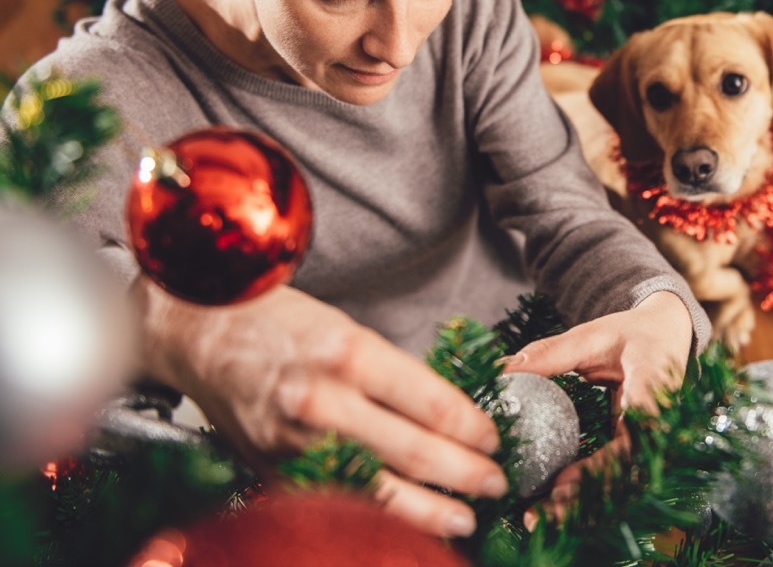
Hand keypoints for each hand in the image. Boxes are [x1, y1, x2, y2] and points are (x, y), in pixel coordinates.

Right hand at [133, 278, 506, 537]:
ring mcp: (295, 441)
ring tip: (465, 517)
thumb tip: (450, 412)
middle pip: (413, 452)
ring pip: (377, 489)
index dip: (472, 427)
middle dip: (464, 473)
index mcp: (350, 353)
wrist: (199, 332)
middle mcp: (323, 400)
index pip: (431, 402)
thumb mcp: (345, 328)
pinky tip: (407, 526)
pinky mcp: (272, 469)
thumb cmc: (278, 323)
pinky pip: (336, 500)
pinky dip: (378, 517)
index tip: (493, 439)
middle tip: (496, 481)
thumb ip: (391, 374)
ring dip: (430, 510)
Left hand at [505, 291, 694, 525]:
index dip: (598, 470)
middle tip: (536, 515)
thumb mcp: (594, 335)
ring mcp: (651, 444)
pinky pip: (612, 477)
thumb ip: (552, 352)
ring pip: (617, 485)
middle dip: (580, 502)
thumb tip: (504, 368)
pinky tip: (550, 504)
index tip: (560, 483)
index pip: (630, 445)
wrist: (669, 333)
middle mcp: (658, 429)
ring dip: (579, 505)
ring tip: (535, 518)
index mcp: (654, 397)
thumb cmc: (634, 333)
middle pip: (622, 479)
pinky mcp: (638, 449)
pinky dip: (583, 492)